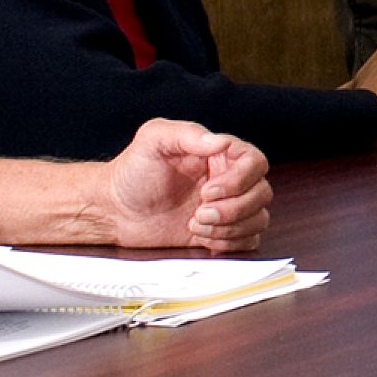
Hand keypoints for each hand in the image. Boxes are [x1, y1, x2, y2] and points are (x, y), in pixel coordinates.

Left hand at [94, 119, 272, 252]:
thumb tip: (220, 141)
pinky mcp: (220, 232)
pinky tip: (203, 237)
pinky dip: (230, 242)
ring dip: (230, 227)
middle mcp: (229, 180)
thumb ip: (188, 133)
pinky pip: (248, 240)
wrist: (114, 210)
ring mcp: (227, 207)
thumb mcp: (153, 140)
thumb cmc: (132, 172)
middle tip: (199, 213)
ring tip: (195, 224)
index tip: (208, 191)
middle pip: (261, 194)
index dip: (239, 181)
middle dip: (233, 209)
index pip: (256, 163)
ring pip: (258, 218)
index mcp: (220, 155)